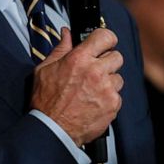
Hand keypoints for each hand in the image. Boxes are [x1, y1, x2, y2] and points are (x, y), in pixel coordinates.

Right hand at [30, 28, 123, 145]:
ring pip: (118, 77)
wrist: (52, 129)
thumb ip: (60, 49)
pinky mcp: (113, 105)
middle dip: (108, 61)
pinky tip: (94, 102)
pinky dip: (109, 99)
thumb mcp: (45, 69)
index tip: (104, 43)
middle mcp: (96, 71)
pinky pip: (117, 96)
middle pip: (117, 56)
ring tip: (93, 90)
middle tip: (96, 70)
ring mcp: (106, 89)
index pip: (105, 36)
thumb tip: (67, 34)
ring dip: (109, 82)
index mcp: (79, 59)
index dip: (106, 39)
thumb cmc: (46, 101)